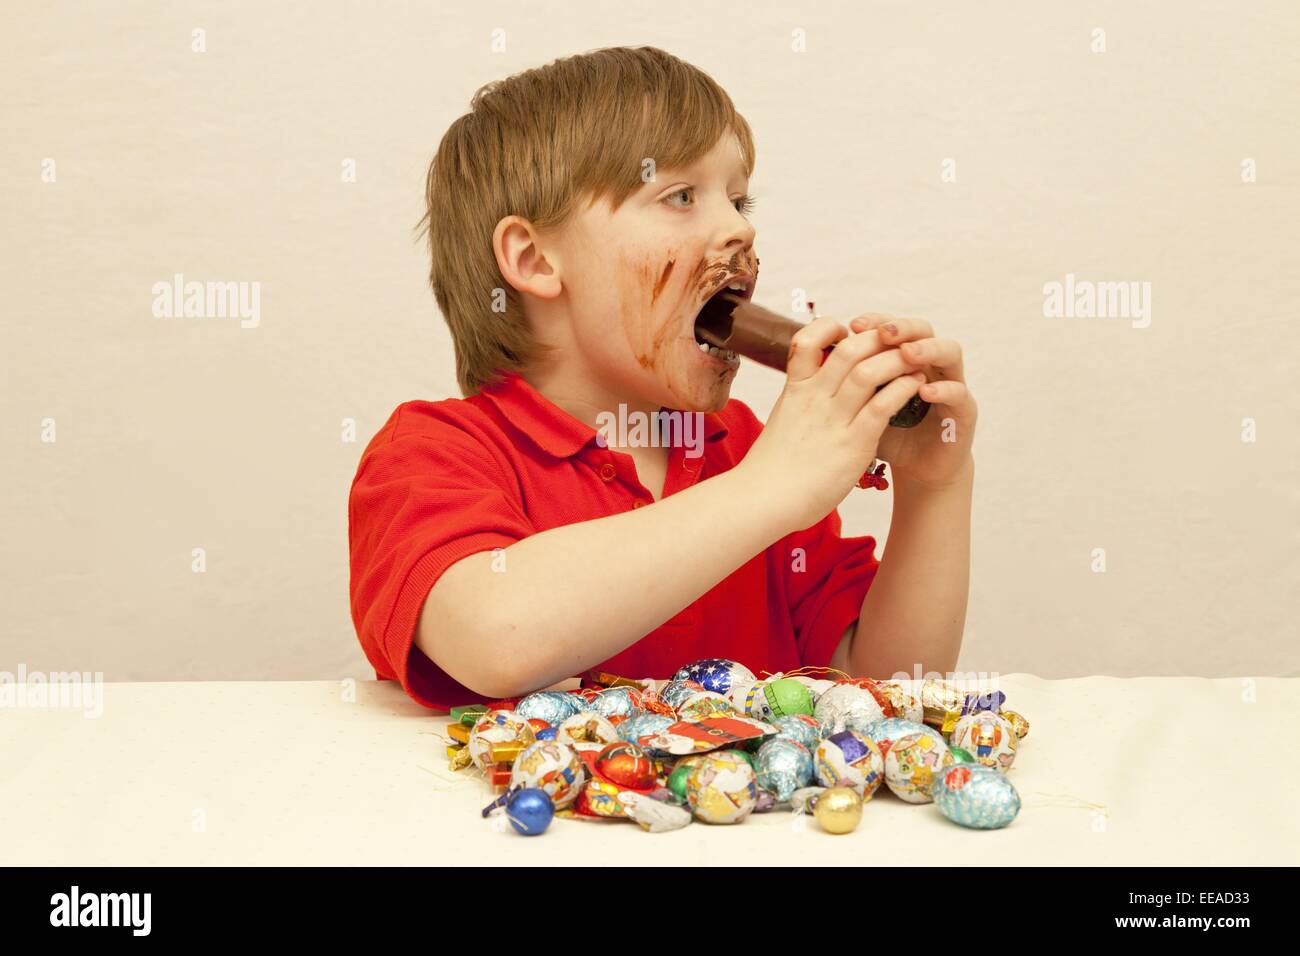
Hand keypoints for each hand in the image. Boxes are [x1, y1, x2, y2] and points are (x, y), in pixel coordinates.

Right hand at [739, 315, 927, 529]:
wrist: (763, 500)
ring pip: (870, 371)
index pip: (807, 340)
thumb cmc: (772, 468)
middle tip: (897, 340)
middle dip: (877, 338)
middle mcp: (814, 397)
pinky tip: (916, 385)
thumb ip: (801, 403)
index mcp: (795, 390)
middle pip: (849, 349)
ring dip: (897, 360)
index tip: (847, 332)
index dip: (829, 328)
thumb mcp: (783, 421)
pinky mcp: (854, 443)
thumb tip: (813, 393)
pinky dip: (903, 389)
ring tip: (915, 360)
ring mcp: (833, 419)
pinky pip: (883, 405)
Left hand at [849, 314, 976, 489]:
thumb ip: (849, 382)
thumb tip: (816, 359)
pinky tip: (925, 391)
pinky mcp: (964, 411)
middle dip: (903, 327)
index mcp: (904, 357)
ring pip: (950, 352)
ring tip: (908, 354)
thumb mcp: (862, 405)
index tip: (852, 325)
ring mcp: (951, 382)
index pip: (892, 327)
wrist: (915, 469)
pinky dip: (944, 389)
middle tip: (884, 333)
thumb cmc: (886, 433)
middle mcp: (930, 363)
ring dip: (928, 349)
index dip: (875, 322)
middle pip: (923, 330)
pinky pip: (960, 392)